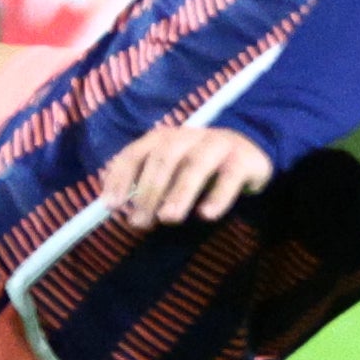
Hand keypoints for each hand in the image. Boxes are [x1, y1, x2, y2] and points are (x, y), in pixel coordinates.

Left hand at [97, 125, 270, 227]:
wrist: (249, 154)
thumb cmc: (199, 169)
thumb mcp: (171, 174)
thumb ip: (148, 190)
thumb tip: (127, 217)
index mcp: (163, 139)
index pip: (135, 153)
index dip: (120, 178)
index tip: (110, 205)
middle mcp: (188, 137)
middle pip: (163, 159)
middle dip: (149, 191)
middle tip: (140, 222)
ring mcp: (217, 145)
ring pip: (195, 166)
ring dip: (179, 193)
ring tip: (168, 218)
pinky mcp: (243, 159)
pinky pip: (230, 177)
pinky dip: (218, 196)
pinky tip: (207, 215)